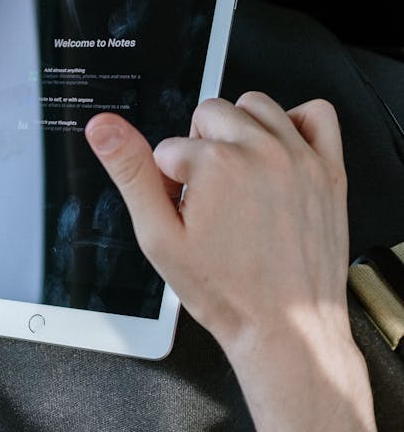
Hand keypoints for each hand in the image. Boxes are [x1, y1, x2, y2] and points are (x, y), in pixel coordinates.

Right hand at [85, 91, 349, 360]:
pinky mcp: (329, 169)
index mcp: (215, 164)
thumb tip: (103, 128)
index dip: (169, 183)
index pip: (170, 147)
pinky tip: (279, 156)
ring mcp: (299, 158)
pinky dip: (296, 124)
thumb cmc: (227, 292)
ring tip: (238, 177)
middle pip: (209, 114)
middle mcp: (260, 152)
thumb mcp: (160, 237)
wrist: (284, 326)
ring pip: (255, 105)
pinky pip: (316, 113)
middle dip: (200, 150)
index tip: (184, 212)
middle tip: (208, 197)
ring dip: (240, 132)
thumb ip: (130, 172)